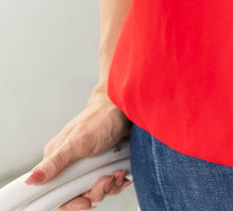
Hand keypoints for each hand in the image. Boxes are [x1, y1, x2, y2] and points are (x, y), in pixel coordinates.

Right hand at [24, 89, 131, 209]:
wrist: (124, 108)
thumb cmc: (100, 119)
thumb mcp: (78, 141)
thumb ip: (56, 161)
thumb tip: (31, 179)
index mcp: (58, 160)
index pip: (56, 193)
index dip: (72, 202)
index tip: (85, 201)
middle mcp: (71, 166)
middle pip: (79, 195)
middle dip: (96, 191)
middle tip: (107, 179)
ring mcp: (88, 166)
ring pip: (96, 191)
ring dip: (110, 185)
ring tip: (117, 172)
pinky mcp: (103, 165)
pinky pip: (109, 184)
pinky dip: (117, 181)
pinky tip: (122, 172)